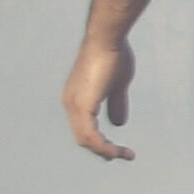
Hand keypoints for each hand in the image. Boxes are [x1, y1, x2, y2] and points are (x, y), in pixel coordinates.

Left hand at [64, 34, 140, 161]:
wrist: (107, 38)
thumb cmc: (113, 55)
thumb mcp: (118, 84)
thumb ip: (116, 104)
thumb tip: (118, 123)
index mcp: (76, 98)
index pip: (84, 128)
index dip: (100, 140)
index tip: (118, 146)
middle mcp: (70, 103)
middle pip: (83, 137)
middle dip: (102, 149)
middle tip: (121, 155)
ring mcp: (74, 105)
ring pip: (86, 140)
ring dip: (105, 150)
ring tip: (123, 155)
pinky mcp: (82, 106)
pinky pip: (91, 136)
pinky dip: (104, 146)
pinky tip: (117, 150)